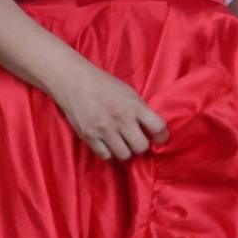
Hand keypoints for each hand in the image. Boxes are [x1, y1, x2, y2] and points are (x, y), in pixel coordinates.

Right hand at [50, 64, 168, 160]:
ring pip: (124, 155)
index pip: (158, 127)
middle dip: (141, 145)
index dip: (162, 136)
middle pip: (141, 147)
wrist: (75, 82)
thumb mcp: (129, 93)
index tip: (159, 138)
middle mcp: (121, 120)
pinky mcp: (89, 137)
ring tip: (122, 143)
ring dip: (125, 151)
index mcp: (134, 106)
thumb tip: (152, 130)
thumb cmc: (104, 85)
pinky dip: (109, 152)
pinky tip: (108, 144)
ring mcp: (104, 130)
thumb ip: (140, 110)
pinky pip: (106, 156)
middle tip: (137, 140)